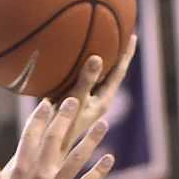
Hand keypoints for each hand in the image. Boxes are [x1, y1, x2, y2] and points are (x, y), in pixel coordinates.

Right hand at [0, 98, 113, 178]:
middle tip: (75, 101)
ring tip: (104, 124)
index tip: (48, 103)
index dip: (40, 118)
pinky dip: (100, 170)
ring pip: (77, 157)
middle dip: (65, 117)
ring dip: (92, 138)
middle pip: (55, 139)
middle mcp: (38, 177)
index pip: (31, 137)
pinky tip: (110, 158)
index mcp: (19, 173)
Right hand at [58, 33, 136, 149]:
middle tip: (119, 32)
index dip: (126, 54)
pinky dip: (76, 66)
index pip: (119, 72)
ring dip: (95, 59)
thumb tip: (98, 57)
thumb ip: (86, 80)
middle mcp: (95, 100)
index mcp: (102, 100)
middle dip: (114, 53)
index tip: (133, 35)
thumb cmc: (62, 127)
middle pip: (109, 72)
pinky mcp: (69, 101)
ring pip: (93, 76)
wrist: (45, 146)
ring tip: (96, 40)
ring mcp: (82, 101)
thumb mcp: (75, 101)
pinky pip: (76, 78)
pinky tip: (67, 58)